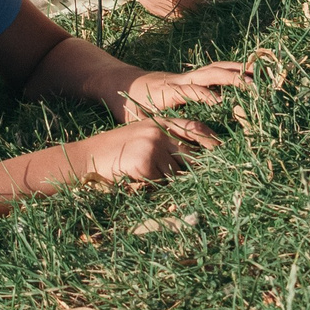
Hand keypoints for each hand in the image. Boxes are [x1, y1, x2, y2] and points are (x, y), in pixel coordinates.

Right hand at [70, 120, 202, 182]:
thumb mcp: (142, 139)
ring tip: (146, 176)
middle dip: (198, 170)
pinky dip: (153, 187)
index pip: (195, 127)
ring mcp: (153, 145)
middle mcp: (159, 130)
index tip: (224, 152)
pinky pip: (161, 182)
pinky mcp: (146, 162)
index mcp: (160, 122)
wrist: (85, 158)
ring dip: (168, 181)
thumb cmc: (115, 153)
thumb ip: (166, 144)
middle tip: (206, 181)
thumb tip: (194, 161)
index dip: (212, 140)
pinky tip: (136, 179)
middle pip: (192, 153)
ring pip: (177, 172)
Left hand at [121, 60, 251, 137]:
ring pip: (213, 68)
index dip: (203, 95)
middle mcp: (179, 80)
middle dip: (229, 77)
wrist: (121, 82)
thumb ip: (153, 132)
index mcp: (166, 92)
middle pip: (207, 73)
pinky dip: (230, 70)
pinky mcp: (190, 77)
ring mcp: (186, 76)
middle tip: (251, 84)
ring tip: (257, 72)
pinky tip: (247, 73)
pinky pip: (212, 71)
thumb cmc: (129, 106)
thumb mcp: (136, 121)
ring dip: (235, 69)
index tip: (220, 102)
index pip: (188, 90)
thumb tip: (169, 152)